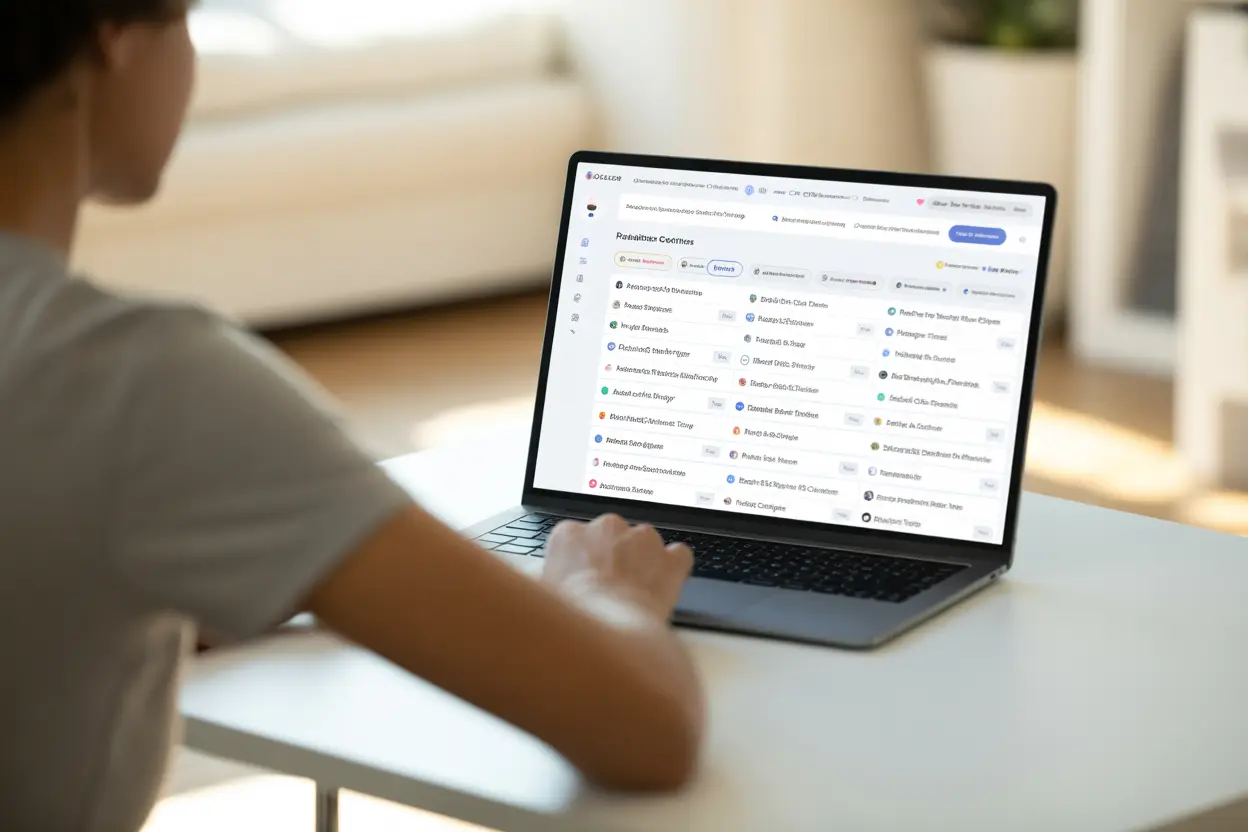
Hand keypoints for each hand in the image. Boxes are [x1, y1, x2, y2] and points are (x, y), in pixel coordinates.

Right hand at [543, 514, 693, 623]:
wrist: (609, 630)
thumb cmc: (574, 617)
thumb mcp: (544, 596)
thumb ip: (549, 580)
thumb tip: (546, 586)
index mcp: (570, 533)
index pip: (576, 539)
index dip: (581, 561)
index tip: (583, 578)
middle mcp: (606, 527)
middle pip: (611, 536)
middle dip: (612, 557)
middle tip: (609, 588)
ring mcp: (642, 537)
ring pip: (644, 543)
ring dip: (642, 561)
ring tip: (635, 593)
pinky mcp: (670, 556)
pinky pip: (677, 555)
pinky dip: (673, 569)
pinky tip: (663, 587)